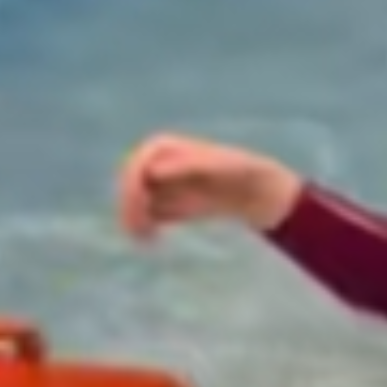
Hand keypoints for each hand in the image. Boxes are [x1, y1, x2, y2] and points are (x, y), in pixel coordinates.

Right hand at [116, 133, 302, 240]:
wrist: (257, 193)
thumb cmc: (239, 172)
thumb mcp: (216, 166)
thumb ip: (186, 165)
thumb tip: (152, 172)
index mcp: (162, 147)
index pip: (135, 166)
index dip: (132, 185)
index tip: (140, 204)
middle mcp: (156, 165)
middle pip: (129, 185)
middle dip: (129, 206)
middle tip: (137, 227)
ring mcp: (159, 185)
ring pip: (134, 203)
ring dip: (133, 219)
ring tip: (143, 238)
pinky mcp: (166, 205)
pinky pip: (146, 216)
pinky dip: (144, 227)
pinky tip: (151, 239)